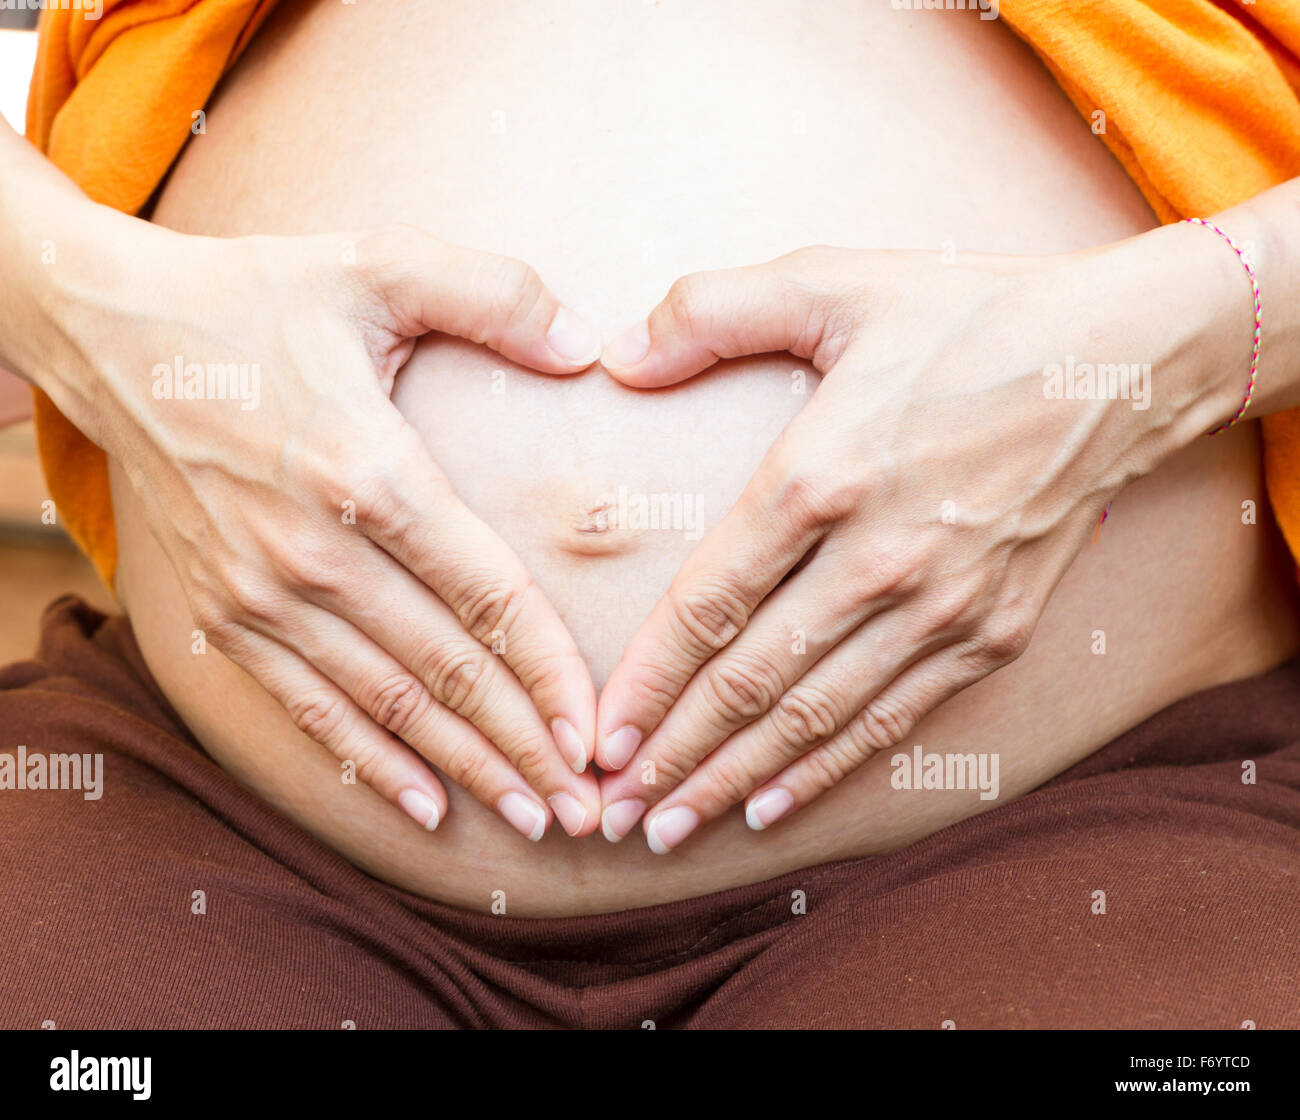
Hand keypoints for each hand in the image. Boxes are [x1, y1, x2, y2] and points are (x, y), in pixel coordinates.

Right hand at [41, 218, 606, 839]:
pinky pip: (311, 710)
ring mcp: (261, 595)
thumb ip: (492, 293)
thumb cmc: (258, 299)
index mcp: (366, 470)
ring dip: (465, 768)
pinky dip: (370, 763)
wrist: (114, 337)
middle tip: (590, 807)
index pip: (485, 595)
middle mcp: (312, 552)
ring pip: (387, 706)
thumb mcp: (376, 263)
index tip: (598, 732)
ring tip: (534, 816)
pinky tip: (427, 805)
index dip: (548, 672)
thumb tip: (586, 346)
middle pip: (445, 670)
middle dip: (524, 745)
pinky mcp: (227, 617)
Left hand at [593, 239, 1241, 850]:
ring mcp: (942, 607)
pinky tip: (775, 807)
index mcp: (822, 475)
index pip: (709, 605)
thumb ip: (711, 311)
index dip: (647, 682)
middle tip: (612, 813)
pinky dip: (829, 771)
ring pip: (816, 719)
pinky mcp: (991, 632)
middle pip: (752, 682)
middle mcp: (879, 559)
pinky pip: (892, 720)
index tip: (597, 739)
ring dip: (736, 780)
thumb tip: (615, 356)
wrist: (1118, 362)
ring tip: (672, 830)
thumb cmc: (966, 317)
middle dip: (673, 756)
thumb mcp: (833, 280)